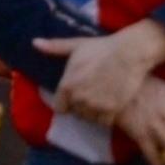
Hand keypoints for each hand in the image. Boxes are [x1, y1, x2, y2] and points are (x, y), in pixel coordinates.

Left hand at [33, 18, 164, 128]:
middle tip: (92, 95)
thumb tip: (34, 43)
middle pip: (75, 113)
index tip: (76, 95)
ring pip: (89, 118)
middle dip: (81, 106)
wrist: (130, 54)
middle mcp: (78, 99)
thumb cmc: (102, 47)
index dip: (67, 102)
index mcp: (67, 86)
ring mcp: (95, 106)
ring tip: (101, 100)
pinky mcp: (111, 111)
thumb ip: (54, 47)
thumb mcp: (76, 45)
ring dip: (93, 113)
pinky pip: (104, 121)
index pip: (60, 107)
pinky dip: (106, 117)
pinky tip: (111, 106)